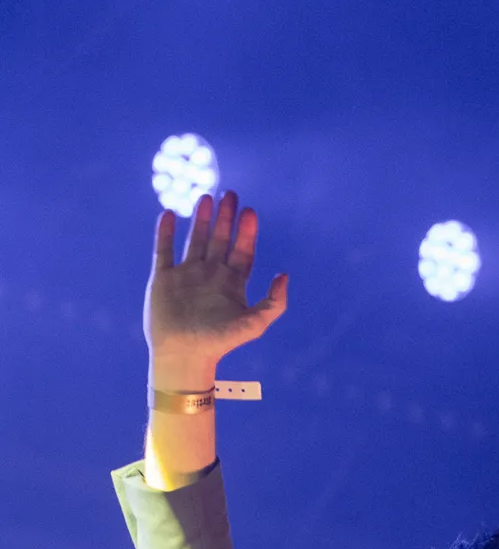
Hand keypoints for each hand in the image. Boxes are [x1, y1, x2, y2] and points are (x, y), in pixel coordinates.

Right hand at [145, 189, 286, 385]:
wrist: (184, 354)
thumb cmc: (220, 342)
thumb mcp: (254, 324)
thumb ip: (274, 302)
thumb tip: (284, 275)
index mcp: (232, 284)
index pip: (242, 251)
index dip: (247, 232)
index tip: (249, 211)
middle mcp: (211, 275)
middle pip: (221, 239)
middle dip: (226, 218)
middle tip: (230, 194)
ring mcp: (187, 275)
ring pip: (195, 239)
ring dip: (200, 219)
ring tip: (205, 197)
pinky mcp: (164, 278)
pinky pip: (164, 250)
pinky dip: (165, 232)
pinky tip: (169, 213)